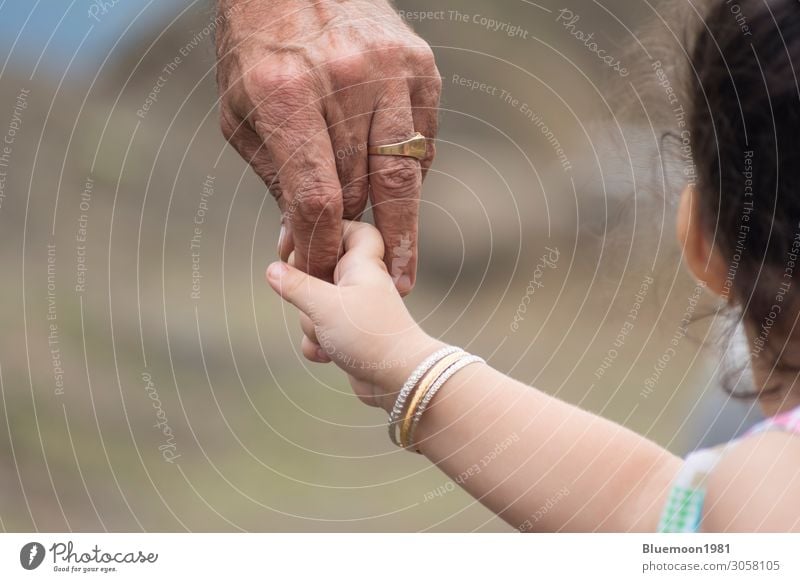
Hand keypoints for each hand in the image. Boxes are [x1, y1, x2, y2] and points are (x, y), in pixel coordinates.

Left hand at [216, 0, 441, 293]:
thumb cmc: (257, 49)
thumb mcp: (241, 113)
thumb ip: (274, 177)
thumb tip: (302, 239)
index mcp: (286, 93)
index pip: (316, 197)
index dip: (321, 248)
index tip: (324, 277)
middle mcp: (346, 79)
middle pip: (359, 190)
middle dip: (352, 237)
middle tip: (357, 275)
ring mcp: (391, 70)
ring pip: (403, 174)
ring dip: (398, 225)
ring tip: (402, 267)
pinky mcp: (420, 66)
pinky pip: (422, 141)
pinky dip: (410, 173)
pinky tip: (396, 192)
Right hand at [266, 221, 443, 411]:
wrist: (400, 380)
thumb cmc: (369, 335)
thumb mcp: (324, 306)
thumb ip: (295, 285)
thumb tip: (272, 269)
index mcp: (361, 263)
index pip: (351, 229)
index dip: (328, 231)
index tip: (305, 246)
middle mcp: (360, 283)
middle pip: (318, 271)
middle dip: (306, 294)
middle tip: (314, 306)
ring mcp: (356, 310)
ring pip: (316, 304)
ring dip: (312, 325)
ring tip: (327, 337)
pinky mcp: (351, 334)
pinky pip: (322, 331)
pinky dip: (319, 344)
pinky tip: (326, 356)